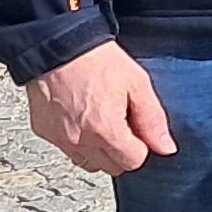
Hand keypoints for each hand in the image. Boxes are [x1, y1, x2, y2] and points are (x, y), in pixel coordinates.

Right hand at [26, 43, 177, 174]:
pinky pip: (68, 149)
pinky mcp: (44, 132)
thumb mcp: (136, 84)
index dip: (141, 145)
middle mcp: (80, 141)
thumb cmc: (96, 59)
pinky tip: (82, 118)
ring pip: (89, 163)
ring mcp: (60, 139)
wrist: (58, 45)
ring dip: (99, 150)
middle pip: (112, 166)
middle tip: (120, 122)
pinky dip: (77, 141)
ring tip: (101, 121)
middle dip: (122, 150)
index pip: (134, 161)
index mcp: (106, 131)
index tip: (137, 127)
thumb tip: (166, 148)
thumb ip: (153, 120)